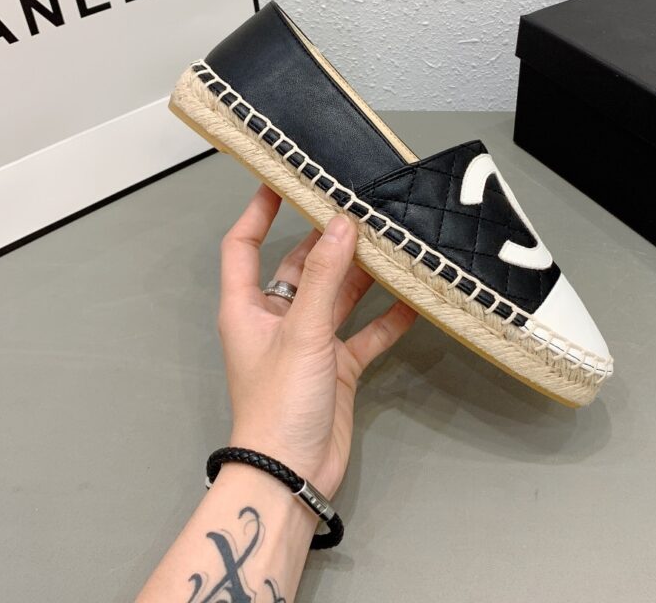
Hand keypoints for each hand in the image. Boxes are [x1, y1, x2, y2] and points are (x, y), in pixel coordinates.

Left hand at [218, 185, 416, 496]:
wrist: (292, 474)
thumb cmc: (279, 403)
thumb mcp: (301, 332)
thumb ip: (323, 276)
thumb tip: (341, 222)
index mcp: (247, 307)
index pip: (244, 246)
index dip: (258, 211)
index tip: (282, 180)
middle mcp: (277, 320)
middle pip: (300, 267)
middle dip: (328, 241)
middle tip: (359, 208)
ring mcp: (309, 344)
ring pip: (337, 297)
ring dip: (361, 276)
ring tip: (390, 244)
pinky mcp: (337, 367)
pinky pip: (364, 333)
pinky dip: (385, 318)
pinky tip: (412, 300)